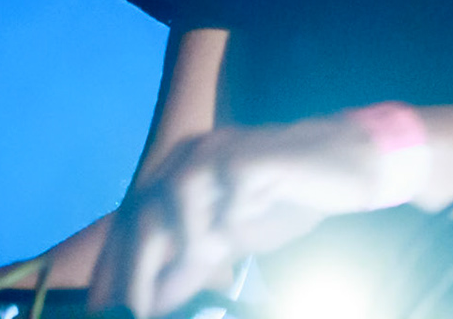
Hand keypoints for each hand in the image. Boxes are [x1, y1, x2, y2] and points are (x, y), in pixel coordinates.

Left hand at [88, 116, 383, 318]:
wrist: (342, 167)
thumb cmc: (282, 201)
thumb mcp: (229, 241)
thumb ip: (190, 264)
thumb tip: (152, 302)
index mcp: (176, 172)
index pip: (133, 224)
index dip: (116, 269)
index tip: (109, 311)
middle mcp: (189, 156)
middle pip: (145, 215)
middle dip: (135, 271)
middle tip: (133, 313)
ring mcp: (219, 150)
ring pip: (178, 196)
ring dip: (186, 243)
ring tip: (203, 268)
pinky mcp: (251, 154)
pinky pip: (229, 195)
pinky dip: (232, 220)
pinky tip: (246, 227)